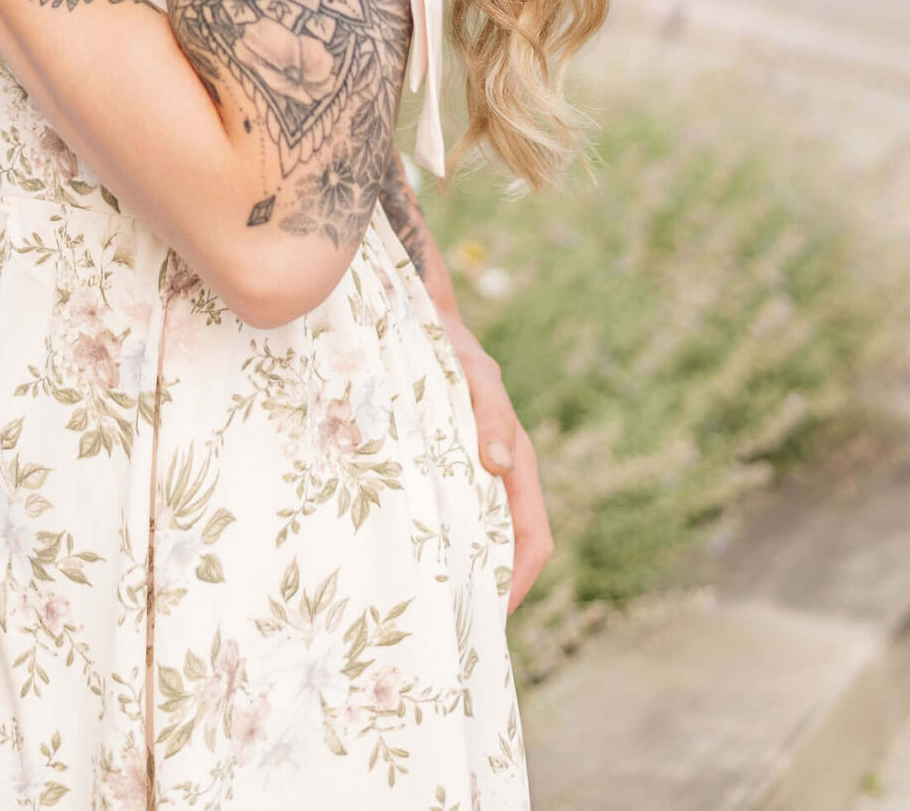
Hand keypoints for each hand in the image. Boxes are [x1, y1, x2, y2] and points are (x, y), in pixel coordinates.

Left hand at [442, 314, 553, 611]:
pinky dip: (442, 543)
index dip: (519, 579)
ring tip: (432, 604)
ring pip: (479, 535)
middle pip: (508, 546)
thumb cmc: (451, 349)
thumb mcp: (475, 375)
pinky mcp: (446, 467)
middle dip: (490, 586)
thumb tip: (499, 463)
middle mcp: (500, 474)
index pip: (533, 537)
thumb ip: (490, 413)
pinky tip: (411, 559)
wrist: (418, 322)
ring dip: (465, 568)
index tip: (493, 613)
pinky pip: (452, 516)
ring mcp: (474, 472)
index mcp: (516, 461)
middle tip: (456, 623)